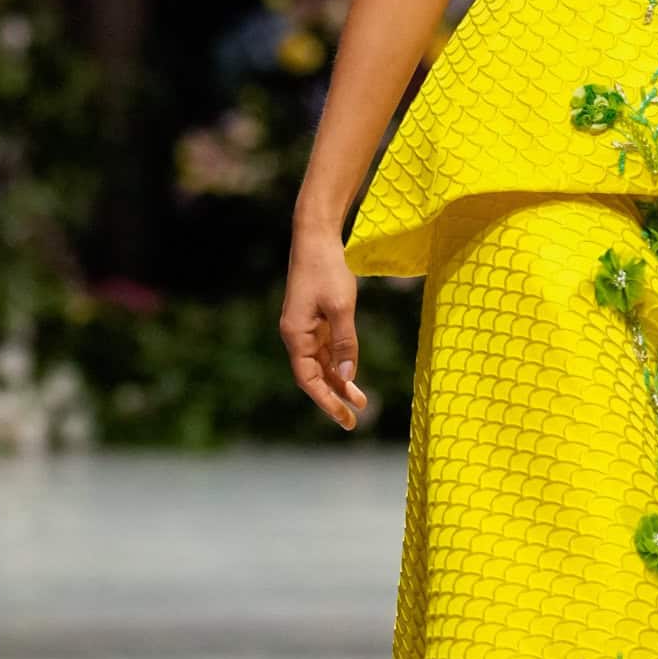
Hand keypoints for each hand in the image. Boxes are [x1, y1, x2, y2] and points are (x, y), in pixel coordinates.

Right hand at [280, 228, 370, 429]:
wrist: (316, 237)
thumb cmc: (326, 268)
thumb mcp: (341, 306)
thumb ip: (345, 341)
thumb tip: (349, 374)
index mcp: (295, 334)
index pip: (308, 379)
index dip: (326, 401)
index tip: (344, 417)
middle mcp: (296, 335)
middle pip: (314, 376)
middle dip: (333, 398)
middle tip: (354, 421)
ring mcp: (305, 328)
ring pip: (321, 364)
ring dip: (339, 382)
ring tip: (361, 401)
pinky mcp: (314, 319)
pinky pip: (325, 349)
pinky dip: (339, 363)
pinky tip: (352, 375)